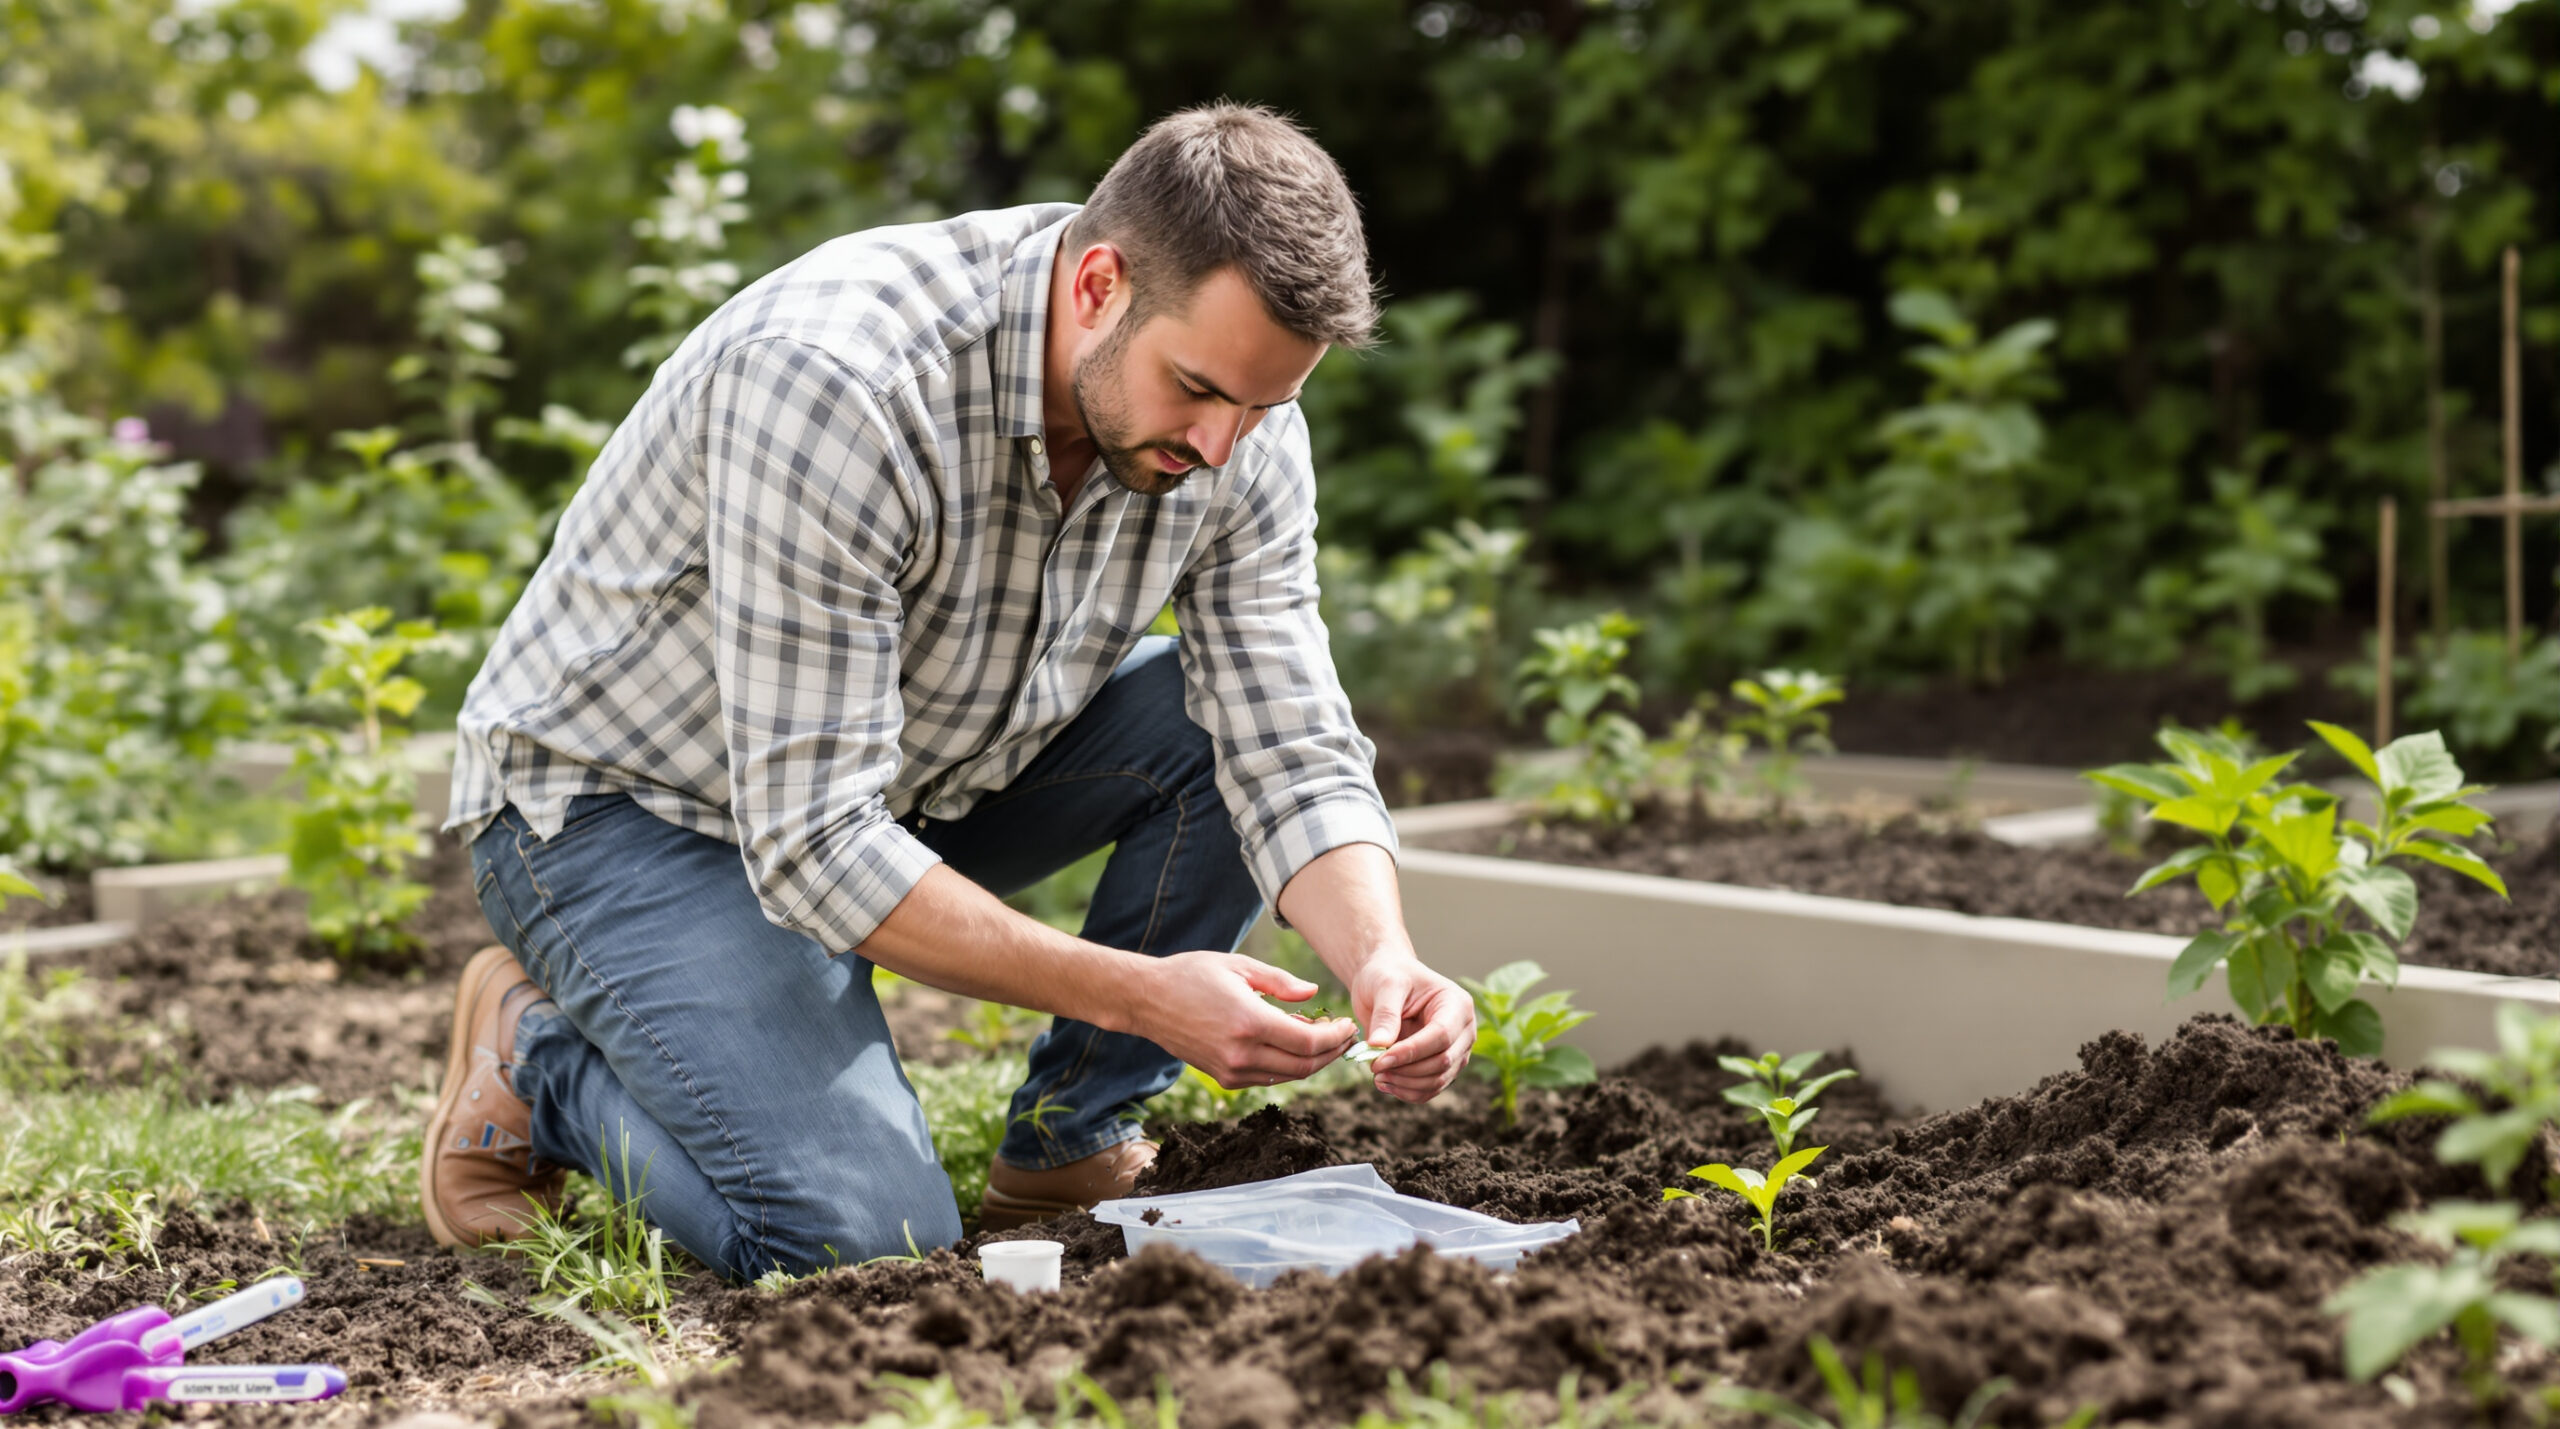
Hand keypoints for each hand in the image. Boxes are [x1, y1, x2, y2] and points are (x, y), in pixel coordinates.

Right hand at [1134, 951, 1357, 1089]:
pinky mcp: (1223, 1077)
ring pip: (1288, 1075)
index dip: (1335, 1036)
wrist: (1146, 999)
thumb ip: (1280, 982)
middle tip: (1345, 1036)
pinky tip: (1292, 1044)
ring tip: (1323, 1038)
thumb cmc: (1191, 975)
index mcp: (1249, 1022)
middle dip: (1332, 1052)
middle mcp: (1241, 1053)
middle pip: (1305, 1066)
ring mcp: (1231, 1070)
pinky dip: (1288, 1065)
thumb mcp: (1239, 966)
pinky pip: (1267, 1077)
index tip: (1347, 1024)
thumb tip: (1312, 994)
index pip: (1308, 1042)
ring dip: (1313, 1061)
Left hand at [1349, 955, 1474, 1102]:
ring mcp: (1457, 1050)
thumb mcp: (1385, 985)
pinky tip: (1385, 1083)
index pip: (1441, 1036)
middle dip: (1406, 1071)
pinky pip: (1430, 1089)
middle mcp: (1464, 1030)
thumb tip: (1379, 1046)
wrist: (1387, 980)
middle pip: (1443, 1062)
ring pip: (1438, 1080)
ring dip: (1405, 1084)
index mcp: (1457, 1004)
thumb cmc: (1389, 975)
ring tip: (1376, 1076)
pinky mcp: (1444, 1066)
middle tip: (1373, 1068)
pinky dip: (1407, 1092)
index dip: (1411, 1052)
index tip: (1379, 1060)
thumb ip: (1385, 1014)